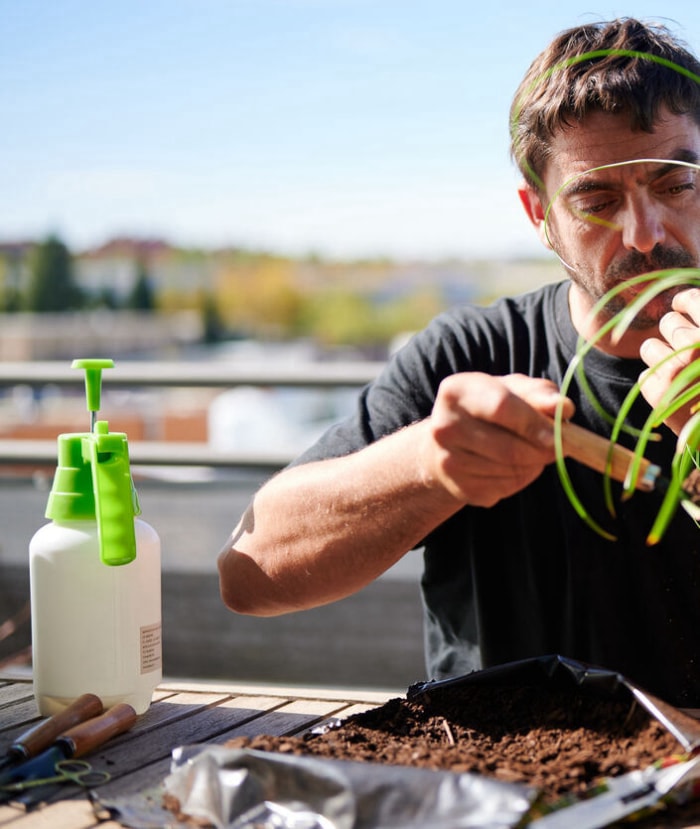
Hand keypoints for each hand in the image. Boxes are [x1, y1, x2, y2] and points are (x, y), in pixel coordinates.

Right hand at [418, 372, 574, 506]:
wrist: (449, 442)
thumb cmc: (488, 409)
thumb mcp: (512, 389)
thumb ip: (540, 393)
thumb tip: (564, 408)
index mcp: (455, 392)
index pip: (501, 407)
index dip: (534, 423)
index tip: (558, 434)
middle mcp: (444, 426)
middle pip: (509, 447)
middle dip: (542, 451)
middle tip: (558, 447)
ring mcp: (448, 460)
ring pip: (510, 470)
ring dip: (534, 464)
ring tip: (532, 452)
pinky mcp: (459, 487)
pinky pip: (505, 487)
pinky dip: (521, 478)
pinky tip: (514, 466)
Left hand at [639, 288, 699, 435]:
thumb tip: (683, 302)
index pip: (692, 299)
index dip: (682, 301)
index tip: (679, 305)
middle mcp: (698, 346)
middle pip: (667, 323)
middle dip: (672, 333)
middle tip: (683, 350)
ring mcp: (677, 369)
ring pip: (649, 347)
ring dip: (659, 357)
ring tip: (677, 374)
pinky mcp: (659, 391)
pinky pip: (644, 374)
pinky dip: (655, 383)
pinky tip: (673, 394)